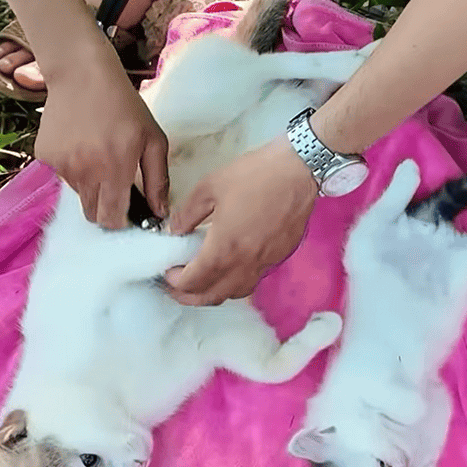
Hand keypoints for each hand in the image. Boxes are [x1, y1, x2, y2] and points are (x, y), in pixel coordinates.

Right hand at [35, 49, 168, 228]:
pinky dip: (72, 167)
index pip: (111, 219)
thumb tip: (159, 214)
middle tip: (113, 186)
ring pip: (77, 193)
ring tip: (97, 154)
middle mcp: (85, 171)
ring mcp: (61, 165)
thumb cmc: (124, 105)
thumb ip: (158, 179)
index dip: (120, 222)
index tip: (126, 213)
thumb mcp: (153, 138)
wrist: (82, 74)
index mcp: (115, 169)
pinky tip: (80, 143)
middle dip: (104, 208)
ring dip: (89, 184)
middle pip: (91, 214)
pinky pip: (61, 175)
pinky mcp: (44, 156)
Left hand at [165, 136, 318, 304]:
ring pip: (235, 293)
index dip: (175, 282)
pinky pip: (253, 280)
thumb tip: (174, 230)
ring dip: (213, 293)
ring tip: (200, 281)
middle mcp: (245, 263)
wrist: (299, 169)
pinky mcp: (280, 257)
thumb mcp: (210, 186)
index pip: (194, 281)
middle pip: (212, 296)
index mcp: (225, 247)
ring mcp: (266, 263)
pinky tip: (229, 268)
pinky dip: (235, 282)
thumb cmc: (254, 174)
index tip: (167, 272)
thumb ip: (187, 213)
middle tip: (176, 287)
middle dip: (189, 297)